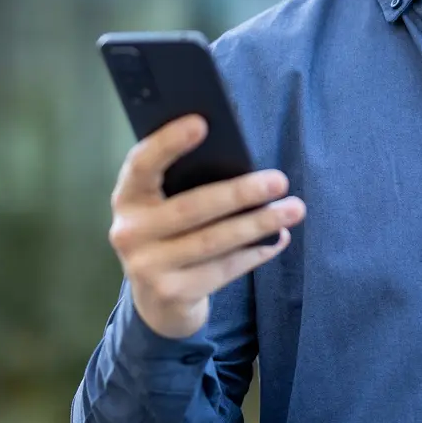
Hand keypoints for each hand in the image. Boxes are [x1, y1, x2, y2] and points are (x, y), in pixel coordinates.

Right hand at [108, 115, 303, 339]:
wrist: (156, 300)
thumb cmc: (170, 233)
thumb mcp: (165, 206)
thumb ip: (185, 184)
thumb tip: (240, 162)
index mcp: (127, 197)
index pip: (141, 165)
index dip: (168, 143)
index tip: (202, 123)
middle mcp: (129, 232)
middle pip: (190, 208)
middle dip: (240, 193)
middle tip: (279, 180)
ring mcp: (147, 267)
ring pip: (213, 241)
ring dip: (259, 224)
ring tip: (293, 209)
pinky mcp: (171, 294)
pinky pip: (223, 269)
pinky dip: (256, 252)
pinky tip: (279, 237)